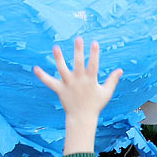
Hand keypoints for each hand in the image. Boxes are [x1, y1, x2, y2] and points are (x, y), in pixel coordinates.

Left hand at [34, 38, 121, 154]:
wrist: (82, 118)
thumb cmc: (95, 105)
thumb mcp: (107, 93)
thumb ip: (113, 80)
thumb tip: (120, 70)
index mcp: (91, 80)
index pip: (94, 64)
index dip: (95, 54)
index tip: (95, 42)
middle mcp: (79, 81)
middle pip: (78, 63)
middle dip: (79, 51)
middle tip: (78, 38)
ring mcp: (68, 84)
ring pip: (62, 69)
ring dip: (59, 58)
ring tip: (56, 47)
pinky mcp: (59, 89)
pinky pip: (49, 82)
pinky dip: (42, 76)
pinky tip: (35, 68)